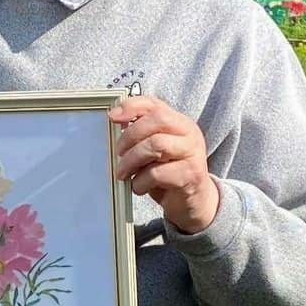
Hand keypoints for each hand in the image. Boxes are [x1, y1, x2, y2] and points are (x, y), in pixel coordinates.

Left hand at [111, 95, 220, 234]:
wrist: (193, 202)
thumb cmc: (169, 172)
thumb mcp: (155, 150)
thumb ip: (141, 134)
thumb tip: (115, 120)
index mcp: (179, 122)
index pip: (154, 104)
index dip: (131, 106)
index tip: (112, 117)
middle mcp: (190, 133)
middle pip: (157, 120)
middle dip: (130, 136)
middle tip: (118, 153)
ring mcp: (193, 153)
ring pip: (157, 145)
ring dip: (132, 160)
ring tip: (123, 173)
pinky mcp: (191, 175)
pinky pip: (158, 173)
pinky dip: (141, 181)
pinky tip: (138, 187)